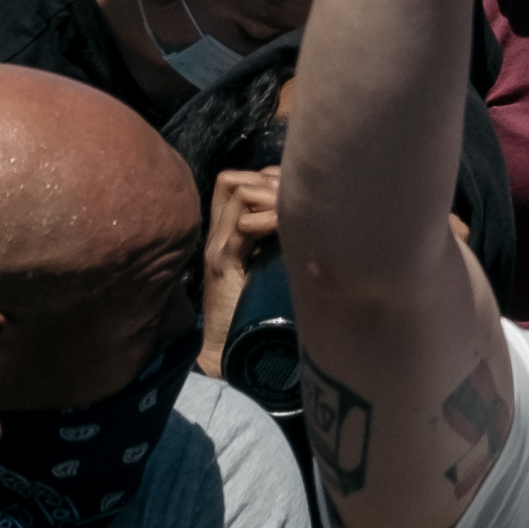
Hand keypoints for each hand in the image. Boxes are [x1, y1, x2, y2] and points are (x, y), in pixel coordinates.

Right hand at [194, 167, 282, 373]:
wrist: (227, 349)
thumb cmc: (253, 311)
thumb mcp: (267, 267)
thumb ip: (276, 243)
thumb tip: (311, 219)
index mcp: (224, 235)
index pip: (234, 183)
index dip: (264, 178)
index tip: (291, 192)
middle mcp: (217, 236)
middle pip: (233, 181)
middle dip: (268, 179)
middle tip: (295, 197)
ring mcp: (218, 248)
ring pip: (239, 194)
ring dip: (271, 195)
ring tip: (293, 212)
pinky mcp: (223, 265)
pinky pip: (243, 226)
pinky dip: (270, 219)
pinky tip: (289, 228)